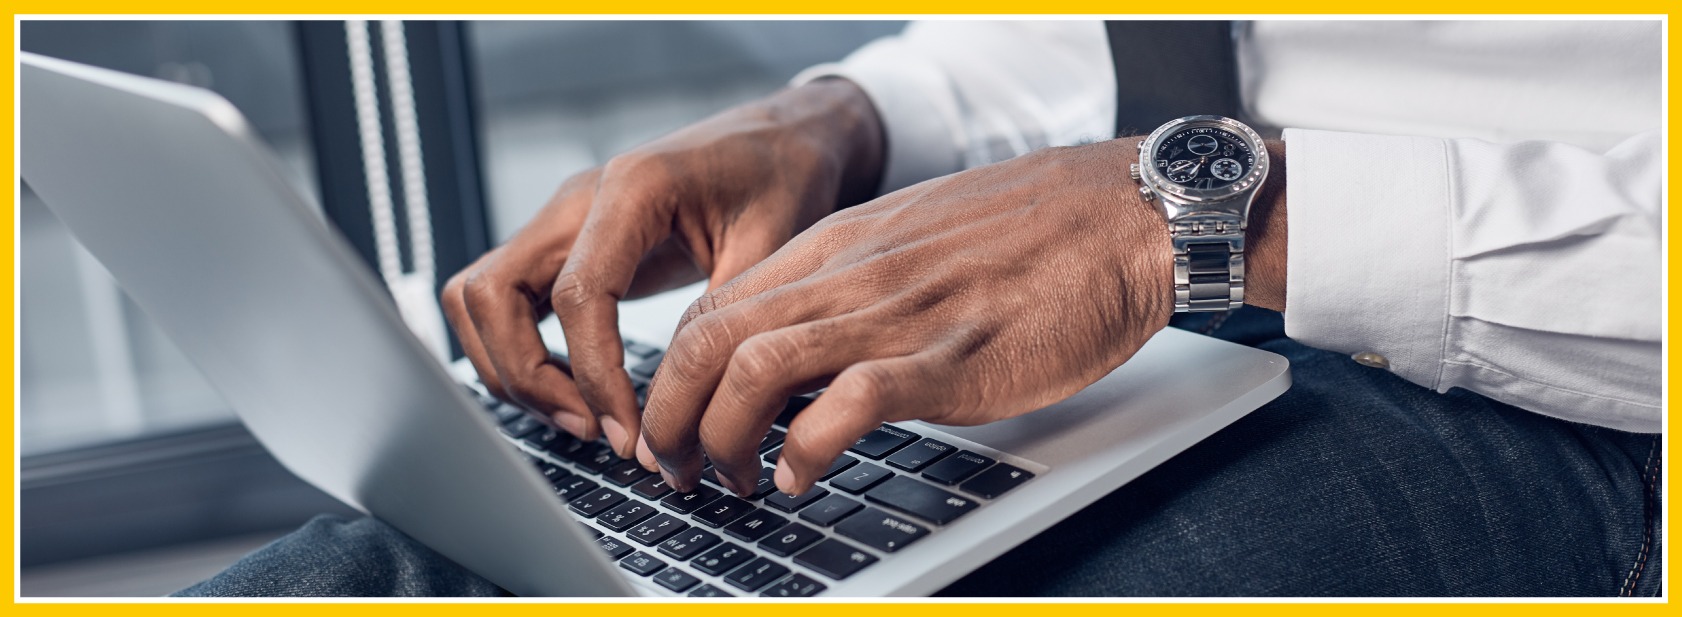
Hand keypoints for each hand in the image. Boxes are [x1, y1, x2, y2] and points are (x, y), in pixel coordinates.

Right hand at [441, 79, 882, 456]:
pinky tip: (578, 392)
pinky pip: (504, 303)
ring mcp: (560, 222)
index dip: (594, 375)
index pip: (577, 294)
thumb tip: (686, 407)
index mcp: (631, 187)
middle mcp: (577, 200)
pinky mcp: (563, 247)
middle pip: (491, 294)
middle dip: (527, 376)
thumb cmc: (782, 179)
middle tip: (593, 428)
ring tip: (585, 419)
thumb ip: (724, 316)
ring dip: (512, 368)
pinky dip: (521, 353)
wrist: (779, 140)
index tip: (628, 431)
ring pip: (479, 300)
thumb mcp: (775, 244)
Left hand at [642, 136, 1288, 495]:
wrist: (1122, 216)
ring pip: (754, 369)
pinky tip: (800, 477)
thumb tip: (795, 346)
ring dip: (722, 438)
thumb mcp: (909, 240)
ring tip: (731, 479)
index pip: (711, 307)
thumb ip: (847, 285)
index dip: (673, 376)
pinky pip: (846, 404)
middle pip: (708, 341)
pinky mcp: (948, 361)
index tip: (677, 422)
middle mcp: (850, 276)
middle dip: (672, 417)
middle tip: (678, 467)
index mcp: (836, 246)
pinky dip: (804, 449)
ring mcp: (896, 317)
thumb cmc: (1027, 236)